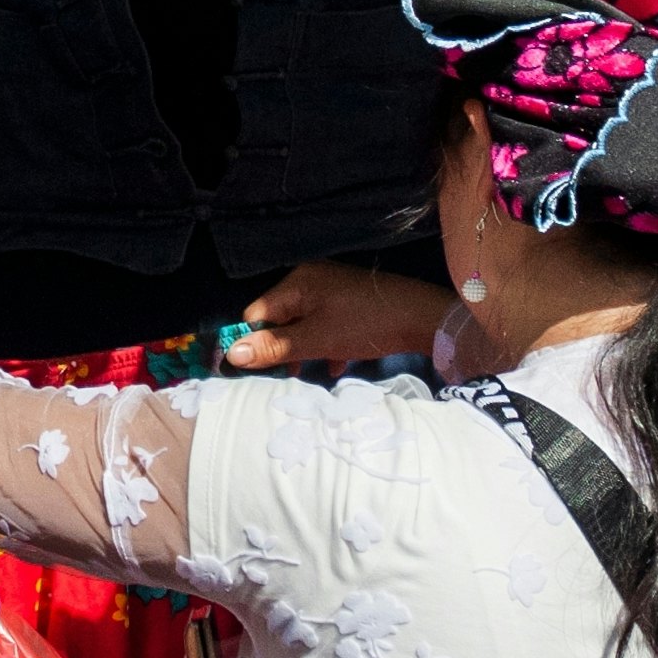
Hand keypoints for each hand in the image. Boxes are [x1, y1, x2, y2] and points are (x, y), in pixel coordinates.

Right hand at [225, 261, 450, 372]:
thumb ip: (275, 347)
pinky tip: (334, 366)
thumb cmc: (367, 325)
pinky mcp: (351, 304)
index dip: (253, 342)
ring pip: (304, 326)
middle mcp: (311, 281)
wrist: (424, 318)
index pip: (258, 313)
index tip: (257, 370)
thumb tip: (232, 354)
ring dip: (304, 351)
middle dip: (281, 349)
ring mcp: (333, 291)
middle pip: (280, 320)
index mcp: (298, 282)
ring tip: (309, 374)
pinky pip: (326, 326)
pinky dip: (325, 346)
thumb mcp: (317, 339)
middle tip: (285, 376)